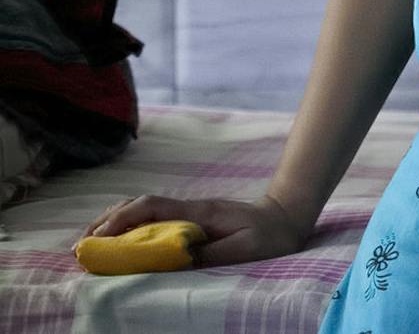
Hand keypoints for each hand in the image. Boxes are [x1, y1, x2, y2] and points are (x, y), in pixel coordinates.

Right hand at [81, 193, 312, 267]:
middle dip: (108, 223)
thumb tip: (177, 260)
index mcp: (199, 212)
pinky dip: (130, 228)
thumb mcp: (245, 248)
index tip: (100, 238)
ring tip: (91, 244)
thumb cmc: (269, 234)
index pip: (152, 207)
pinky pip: (153, 220)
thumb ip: (212, 255)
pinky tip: (119, 242)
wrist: (288, 216)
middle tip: (82, 246)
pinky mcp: (190, 221)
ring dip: (115, 224)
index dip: (123, 220)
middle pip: (139, 205)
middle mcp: (189, 208)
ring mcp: (189, 212)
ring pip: (143, 210)